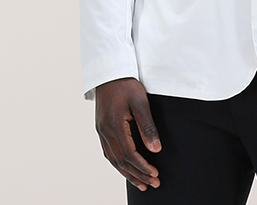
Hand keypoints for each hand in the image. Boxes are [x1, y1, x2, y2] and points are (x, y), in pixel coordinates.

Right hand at [95, 77, 161, 191]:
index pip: (129, 155)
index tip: (155, 175)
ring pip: (113, 160)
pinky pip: (108, 152)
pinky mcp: (101, 128)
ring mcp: (101, 131)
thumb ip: (148, 126)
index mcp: (114, 126)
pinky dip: (118, 164)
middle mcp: (105, 131)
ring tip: (141, 183)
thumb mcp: (140, 102)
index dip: (143, 167)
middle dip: (138, 175)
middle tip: (152, 184)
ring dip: (128, 173)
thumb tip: (155, 149)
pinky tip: (126, 168)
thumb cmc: (126, 84)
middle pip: (121, 162)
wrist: (109, 72)